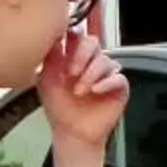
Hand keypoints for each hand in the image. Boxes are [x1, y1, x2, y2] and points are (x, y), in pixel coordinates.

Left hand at [39, 30, 127, 148]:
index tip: (66, 42)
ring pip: (105, 60)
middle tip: (71, 72)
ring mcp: (106, 74)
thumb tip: (52, 37)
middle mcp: (91, 62)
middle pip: (93, 42)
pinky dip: (106, 83)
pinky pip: (118, 78)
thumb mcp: (46, 79)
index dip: (73, 35)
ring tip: (79, 91)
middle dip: (81, 55)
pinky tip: (95, 91)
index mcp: (73, 56)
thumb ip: (50, 58)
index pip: (77, 35)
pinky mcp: (119, 88)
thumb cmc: (59, 107)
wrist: (72, 131)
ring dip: (90, 75)